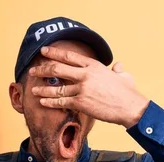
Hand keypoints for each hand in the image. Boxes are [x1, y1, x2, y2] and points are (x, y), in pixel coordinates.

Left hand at [29, 46, 149, 128]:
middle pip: (57, 69)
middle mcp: (85, 74)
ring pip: (56, 88)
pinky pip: (61, 102)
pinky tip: (42, 102)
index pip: (69, 56)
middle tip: (33, 71)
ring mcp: (82, 89)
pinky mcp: (81, 103)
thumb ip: (117, 69)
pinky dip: (50, 102)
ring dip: (42, 89)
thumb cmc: (127, 92)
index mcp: (93, 65)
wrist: (130, 107)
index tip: (44, 52)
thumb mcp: (123, 75)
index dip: (54, 53)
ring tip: (33, 90)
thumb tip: (117, 66)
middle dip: (42, 69)